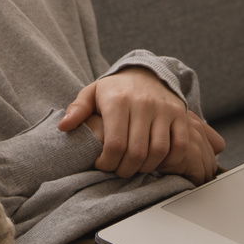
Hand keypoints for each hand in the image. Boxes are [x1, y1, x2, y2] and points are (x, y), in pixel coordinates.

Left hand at [59, 68, 225, 182]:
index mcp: (117, 101)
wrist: (145, 73)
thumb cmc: (114, 90)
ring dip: (146, 168)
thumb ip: (77, 110)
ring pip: (158, 151)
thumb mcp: (91, 94)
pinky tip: (156, 162)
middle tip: (118, 170)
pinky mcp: (179, 113)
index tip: (102, 165)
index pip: (115, 144)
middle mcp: (142, 104)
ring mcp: (163, 109)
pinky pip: (180, 145)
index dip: (108, 163)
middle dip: (125, 169)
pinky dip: (170, 161)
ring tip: (135, 167)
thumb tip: (63, 127)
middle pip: (136, 152)